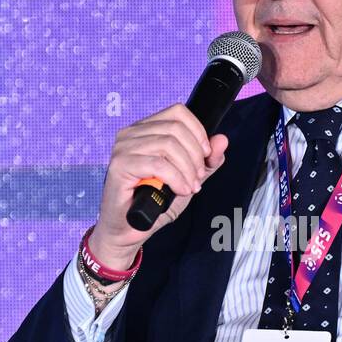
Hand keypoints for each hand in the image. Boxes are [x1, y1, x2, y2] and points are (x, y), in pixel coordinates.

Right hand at [91, 103, 229, 267]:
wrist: (129, 230)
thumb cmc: (153, 204)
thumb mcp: (188, 179)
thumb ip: (206, 161)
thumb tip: (221, 140)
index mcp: (145, 129)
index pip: (177, 112)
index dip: (198, 132)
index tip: (206, 155)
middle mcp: (131, 134)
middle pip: (175, 128)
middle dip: (195, 155)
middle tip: (197, 178)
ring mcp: (123, 148)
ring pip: (168, 144)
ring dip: (187, 169)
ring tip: (190, 187)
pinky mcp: (120, 166)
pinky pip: (158, 164)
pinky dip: (175, 178)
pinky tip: (180, 191)